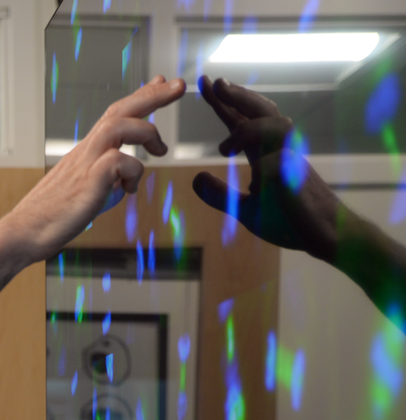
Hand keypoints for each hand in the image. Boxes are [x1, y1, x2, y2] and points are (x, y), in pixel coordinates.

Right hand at [4, 75, 185, 261]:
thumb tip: (123, 184)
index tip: (159, 82)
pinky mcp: (88, 181)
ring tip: (160, 150)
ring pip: (119, 125)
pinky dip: (133, 173)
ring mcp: (84, 164)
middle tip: (178, 85)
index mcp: (84, 153)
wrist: (22, 234)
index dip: (139, 97)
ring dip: (147, 132)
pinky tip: (128, 191)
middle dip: (152, 95)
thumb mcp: (85, 194)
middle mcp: (84, 152)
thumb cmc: (50, 219)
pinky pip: (121, 162)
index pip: (114, 115)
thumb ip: (106, 183)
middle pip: (119, 110)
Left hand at [191, 76, 341, 261]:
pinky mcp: (299, 178)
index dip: (225, 104)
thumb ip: (220, 195)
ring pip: (278, 125)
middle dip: (239, 96)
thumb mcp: (245, 209)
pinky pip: (280, 163)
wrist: (324, 236)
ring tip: (224, 150)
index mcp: (265, 155)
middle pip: (263, 112)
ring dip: (249, 130)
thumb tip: (195, 178)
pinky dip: (264, 169)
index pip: (242, 122)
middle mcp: (280, 151)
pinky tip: (255, 185)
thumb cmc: (290, 220)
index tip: (207, 83)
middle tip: (215, 83)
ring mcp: (292, 161)